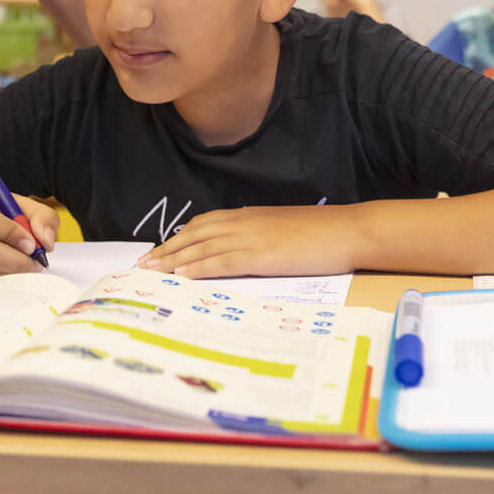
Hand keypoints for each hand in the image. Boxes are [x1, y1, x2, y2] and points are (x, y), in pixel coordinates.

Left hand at [138, 206, 354, 278]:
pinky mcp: (260, 255)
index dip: (179, 237)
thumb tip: (247, 251)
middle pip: (194, 234)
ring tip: (151, 271)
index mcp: (249, 216)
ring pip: (201, 247)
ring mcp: (250, 238)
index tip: (160, 250)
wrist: (349, 230)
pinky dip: (198, 269)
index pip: (204, 224)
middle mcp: (244, 223)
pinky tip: (182, 276)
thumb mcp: (285, 230)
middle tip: (144, 263)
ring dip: (173, 260)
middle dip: (167, 249)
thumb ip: (262, 236)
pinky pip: (221, 262)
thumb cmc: (324, 233)